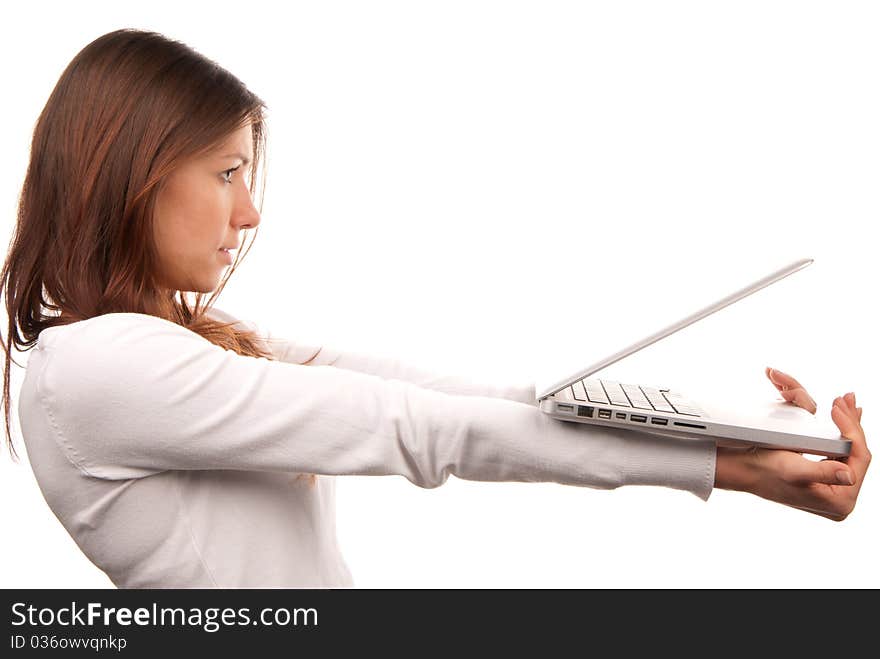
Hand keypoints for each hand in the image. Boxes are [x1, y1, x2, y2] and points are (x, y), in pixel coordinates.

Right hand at [713, 367, 869, 520]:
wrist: (743, 470)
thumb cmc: (763, 471)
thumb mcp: (794, 470)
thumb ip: (824, 474)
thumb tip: (849, 476)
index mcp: (840, 501)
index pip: (858, 458)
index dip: (851, 429)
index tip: (837, 407)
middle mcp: (840, 498)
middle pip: (856, 452)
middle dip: (851, 422)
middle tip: (847, 398)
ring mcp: (832, 488)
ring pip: (850, 449)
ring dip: (848, 423)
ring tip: (845, 402)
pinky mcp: (824, 479)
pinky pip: (841, 452)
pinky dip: (840, 432)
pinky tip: (841, 417)